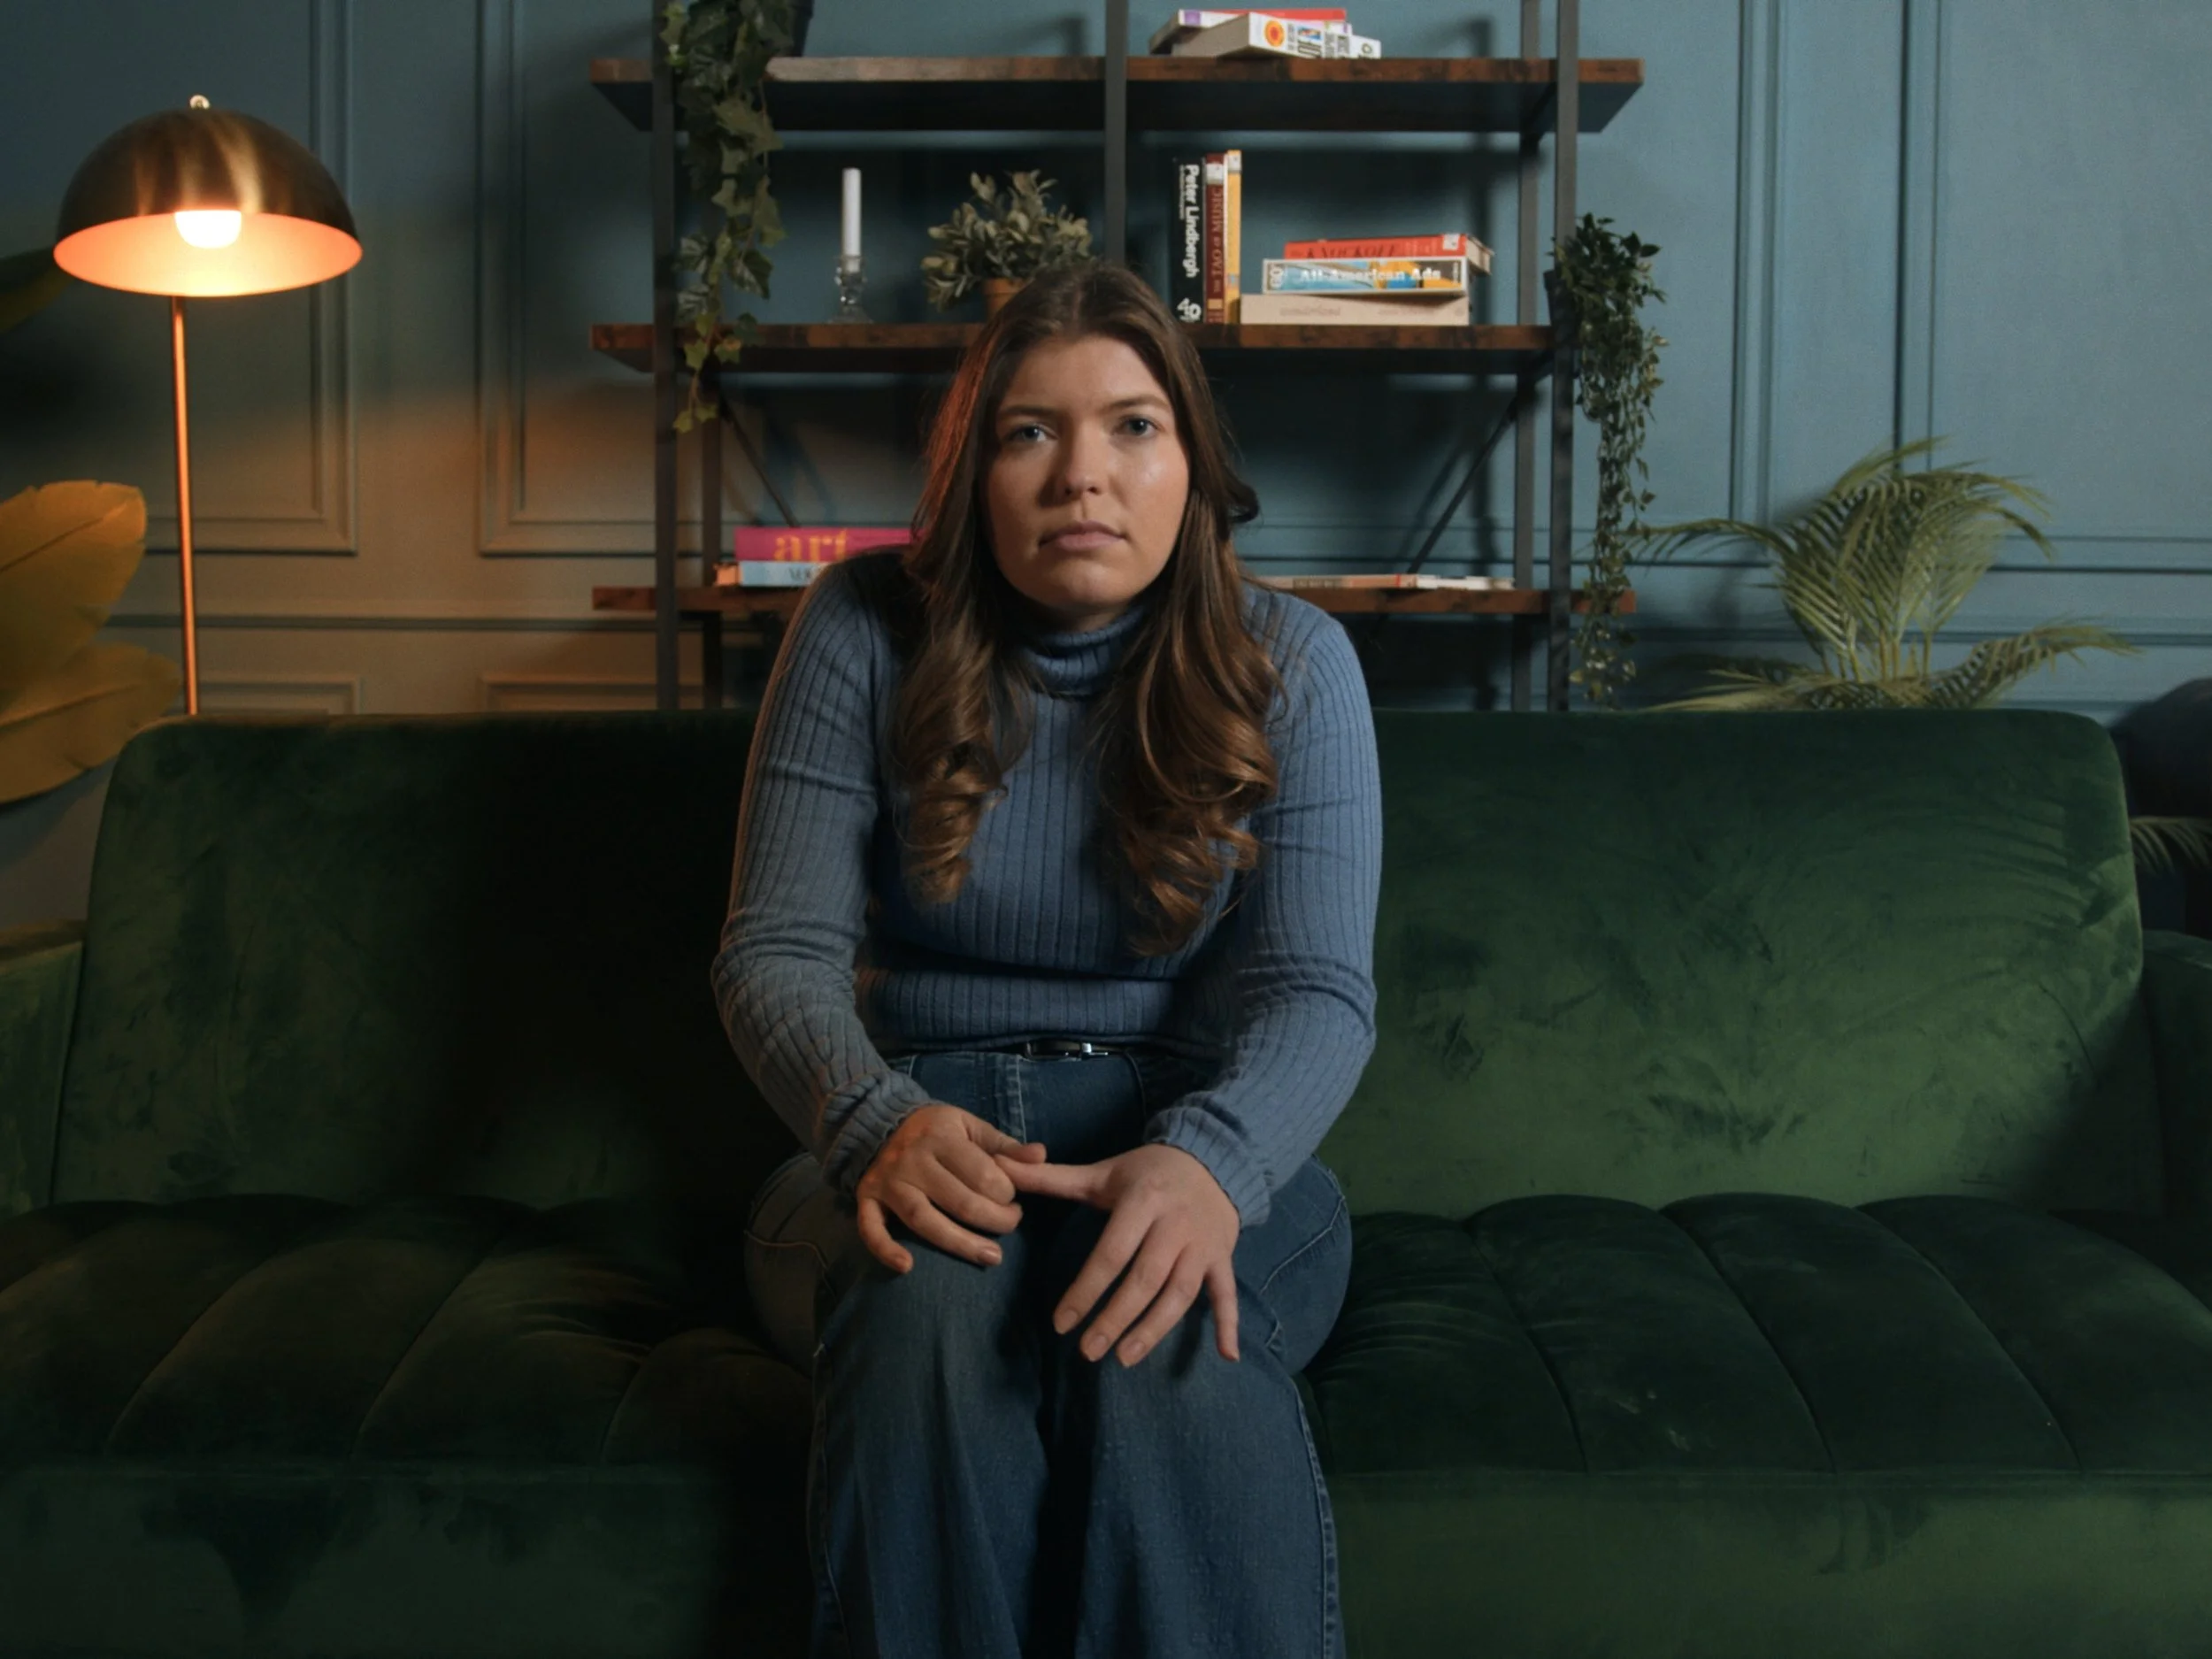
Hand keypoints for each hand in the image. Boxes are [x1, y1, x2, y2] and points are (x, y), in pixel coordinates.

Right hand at [857, 1104, 1046, 1273]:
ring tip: (991, 1257)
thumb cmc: (936, 1129)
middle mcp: (912, 1160)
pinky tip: (907, 1267)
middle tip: (1011, 1225)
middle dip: (995, 1219)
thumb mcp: (970, 1126)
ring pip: (924, 1220)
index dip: (1006, 1193)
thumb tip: (1041, 1155)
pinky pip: (871, 1228)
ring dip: (959, 1243)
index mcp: (941, 1137)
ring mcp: (888, 1181)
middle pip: (959, 1201)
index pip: (982, 1174)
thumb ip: (1005, 1144)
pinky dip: (885, 1250)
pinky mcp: (867, 1198)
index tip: (1013, 1198)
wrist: (881, 1121)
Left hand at [996, 1143, 1241, 1365]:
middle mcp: (1176, 1224)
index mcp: (1143, 1201)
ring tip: (1125, 1358)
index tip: (1061, 1323)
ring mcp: (1204, 1243)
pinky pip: (1228, 1293)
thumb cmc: (1147, 1172)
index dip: (1086, 1290)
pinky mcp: (1224, 1257)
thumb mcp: (1102, 1172)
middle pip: (1145, 1278)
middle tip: (1088, 1352)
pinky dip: (1230, 1324)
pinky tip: (1227, 1356)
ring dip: (1156, 1328)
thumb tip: (1001, 1165)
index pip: (1111, 1252)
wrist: (1213, 1157)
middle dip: (1116, 1317)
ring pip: (1181, 1292)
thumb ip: (1050, 1177)